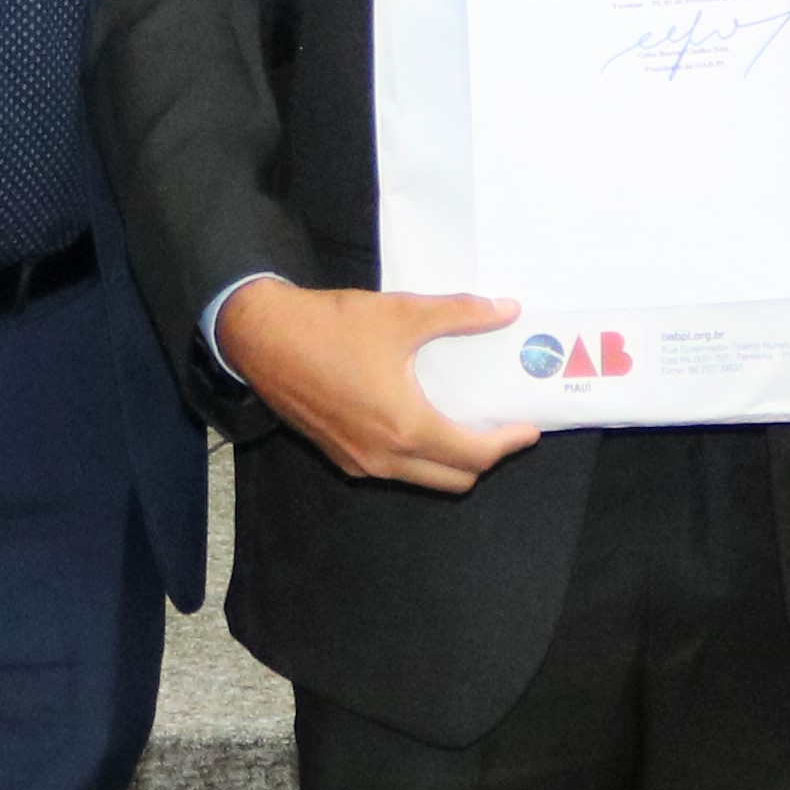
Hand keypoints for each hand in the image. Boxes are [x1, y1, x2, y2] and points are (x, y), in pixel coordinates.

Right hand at [218, 280, 537, 495]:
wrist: (261, 339)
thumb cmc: (330, 327)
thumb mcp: (402, 314)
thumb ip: (460, 315)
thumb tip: (507, 311)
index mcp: (406, 427)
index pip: (474, 455)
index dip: (509, 443)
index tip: (528, 427)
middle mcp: (384, 457)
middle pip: (454, 478)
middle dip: (484, 458)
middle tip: (499, 427)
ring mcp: (359, 462)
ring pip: (422, 478)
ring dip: (449, 460)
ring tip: (462, 422)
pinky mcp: (339, 457)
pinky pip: (392, 469)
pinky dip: (416, 455)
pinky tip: (417, 419)